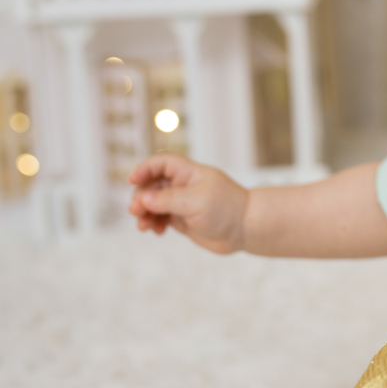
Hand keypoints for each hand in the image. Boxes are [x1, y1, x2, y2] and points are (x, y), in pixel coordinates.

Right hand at [127, 153, 248, 254]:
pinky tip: (156, 231)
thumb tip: (143, 199)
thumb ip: (168, 200)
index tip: (133, 181)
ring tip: (144, 227)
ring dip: (144, 213)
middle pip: (152, 185)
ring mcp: (182, 202)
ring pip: (154, 203)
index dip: (146, 168)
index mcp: (189, 173)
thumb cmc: (225, 209)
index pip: (163, 163)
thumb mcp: (195, 202)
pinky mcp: (182, 218)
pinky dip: (154, 223)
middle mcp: (184, 185)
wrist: (245, 229)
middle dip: (141, 197)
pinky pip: (160, 217)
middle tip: (137, 212)